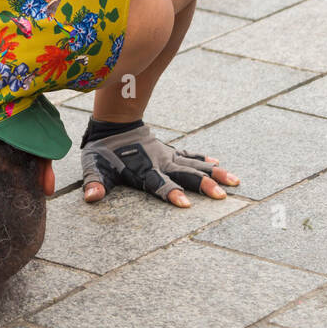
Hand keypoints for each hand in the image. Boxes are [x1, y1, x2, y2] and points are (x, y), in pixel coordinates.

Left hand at [81, 121, 239, 206]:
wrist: (113, 124)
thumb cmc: (102, 150)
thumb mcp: (93, 166)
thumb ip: (94, 182)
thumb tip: (92, 197)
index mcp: (143, 170)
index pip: (158, 184)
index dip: (170, 194)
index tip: (185, 204)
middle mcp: (159, 162)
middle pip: (185, 174)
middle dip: (203, 185)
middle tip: (222, 195)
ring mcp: (167, 156)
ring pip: (194, 164)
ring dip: (214, 173)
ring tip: (234, 181)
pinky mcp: (170, 151)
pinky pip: (189, 154)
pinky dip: (203, 158)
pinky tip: (219, 164)